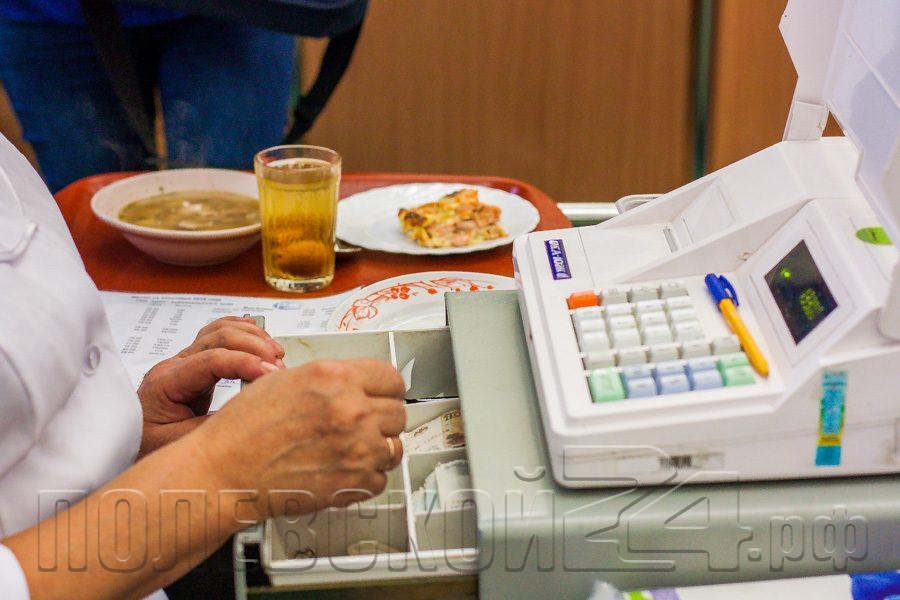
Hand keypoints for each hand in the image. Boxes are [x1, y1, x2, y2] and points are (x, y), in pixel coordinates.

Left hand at [138, 317, 285, 456]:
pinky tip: (260, 336)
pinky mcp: (196, 365)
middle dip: (254, 347)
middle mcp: (174, 365)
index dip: (244, 363)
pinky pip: (218, 335)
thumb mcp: (181, 444)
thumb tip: (250, 410)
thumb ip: (213, 426)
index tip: (271, 375)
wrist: (137, 444)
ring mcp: (184, 361)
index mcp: (166, 383)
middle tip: (279, 368)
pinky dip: (242, 331)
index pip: (210, 361)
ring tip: (276, 355)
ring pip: (220, 330)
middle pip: (218, 338)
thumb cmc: (152, 445)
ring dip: (252, 337)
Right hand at [195, 358, 405, 517]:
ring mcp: (357, 448)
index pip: (391, 378)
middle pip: (398, 412)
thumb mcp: (286, 380)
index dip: (386, 388)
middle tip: (361, 426)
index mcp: (336, 378)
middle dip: (381, 419)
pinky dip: (366, 478)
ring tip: (351, 450)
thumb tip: (359, 383)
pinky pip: (381, 478)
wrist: (224, 471)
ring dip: (377, 449)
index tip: (382, 396)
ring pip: (394, 447)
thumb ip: (331, 378)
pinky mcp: (354, 483)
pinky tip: (342, 470)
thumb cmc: (244, 428)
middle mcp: (351, 410)